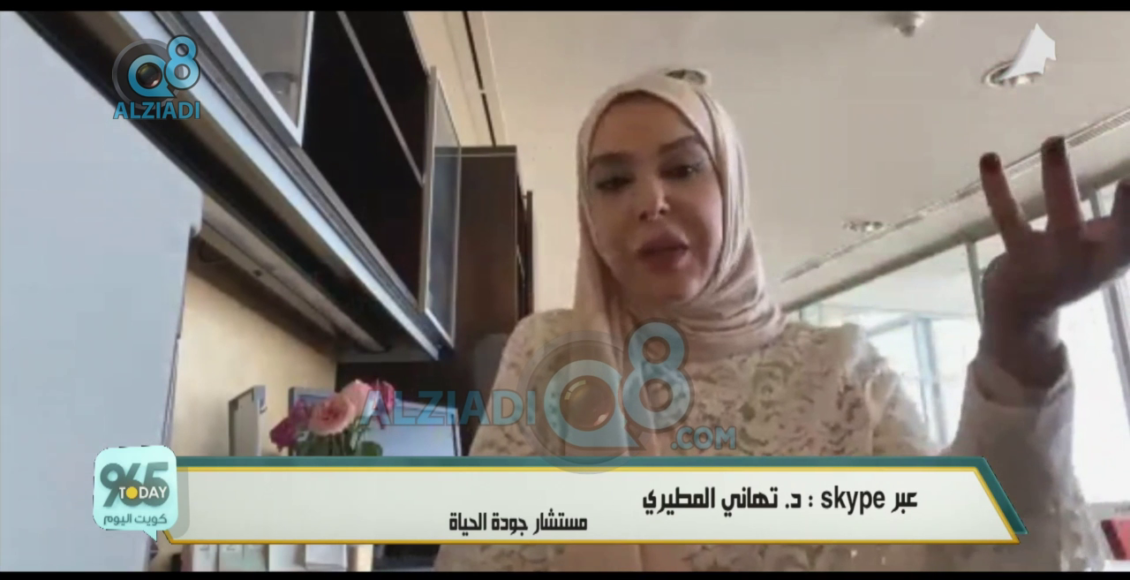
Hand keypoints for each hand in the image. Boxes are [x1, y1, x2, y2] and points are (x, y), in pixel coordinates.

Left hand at [978, 136, 1129, 387]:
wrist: (1023, 312)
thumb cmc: (1072, 269)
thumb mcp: (1106, 249)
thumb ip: (1120, 226)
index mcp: (1116, 260)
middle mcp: (1091, 263)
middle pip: (1119, 237)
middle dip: (1128, 211)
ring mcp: (1053, 261)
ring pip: (1062, 216)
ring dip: (1059, 177)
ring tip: (1055, 140)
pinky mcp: (1018, 256)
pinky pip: (1008, 217)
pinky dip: (998, 188)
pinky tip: (989, 159)